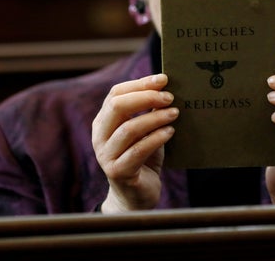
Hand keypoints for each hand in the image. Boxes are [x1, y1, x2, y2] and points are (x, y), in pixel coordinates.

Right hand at [91, 73, 177, 211]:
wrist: (136, 196)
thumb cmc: (143, 158)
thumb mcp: (145, 131)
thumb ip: (149, 111)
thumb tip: (167, 87)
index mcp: (103, 122)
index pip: (116, 94)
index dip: (140, 84)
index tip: (164, 79)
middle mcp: (99, 137)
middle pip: (117, 107)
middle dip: (145, 97)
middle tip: (169, 97)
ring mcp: (106, 155)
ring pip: (128, 129)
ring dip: (154, 118)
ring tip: (174, 113)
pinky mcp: (117, 172)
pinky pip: (137, 150)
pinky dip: (156, 138)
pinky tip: (170, 132)